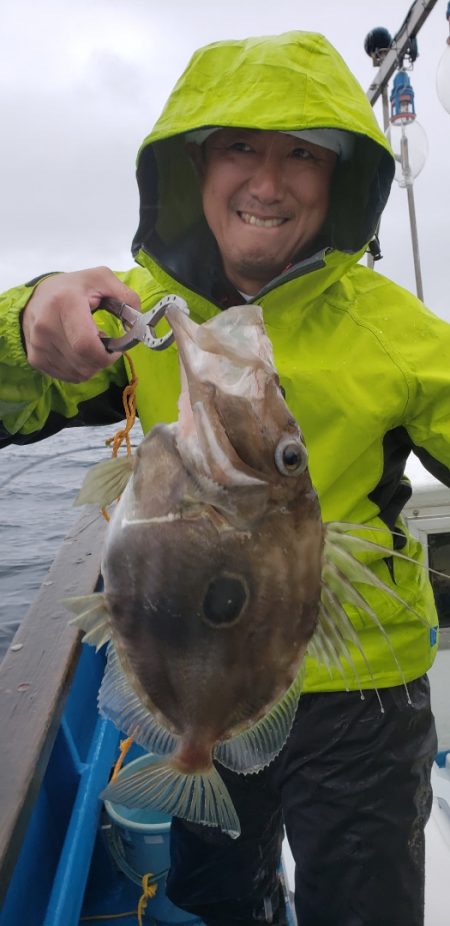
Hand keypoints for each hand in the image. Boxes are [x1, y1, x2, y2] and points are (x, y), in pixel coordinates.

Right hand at [21, 267, 140, 381]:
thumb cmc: (75, 288)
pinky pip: (68, 377)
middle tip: (103, 343)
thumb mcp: (103, 279)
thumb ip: (127, 298)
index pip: (86, 345)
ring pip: (78, 374)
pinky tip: (77, 351)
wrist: (39, 295)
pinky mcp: (36, 359)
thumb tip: (139, 324)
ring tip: (88, 343)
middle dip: (102, 360)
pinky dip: (79, 369)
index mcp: (64, 304)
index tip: (114, 347)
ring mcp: (38, 345)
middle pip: (85, 364)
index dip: (106, 355)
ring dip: (92, 365)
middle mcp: (46, 326)